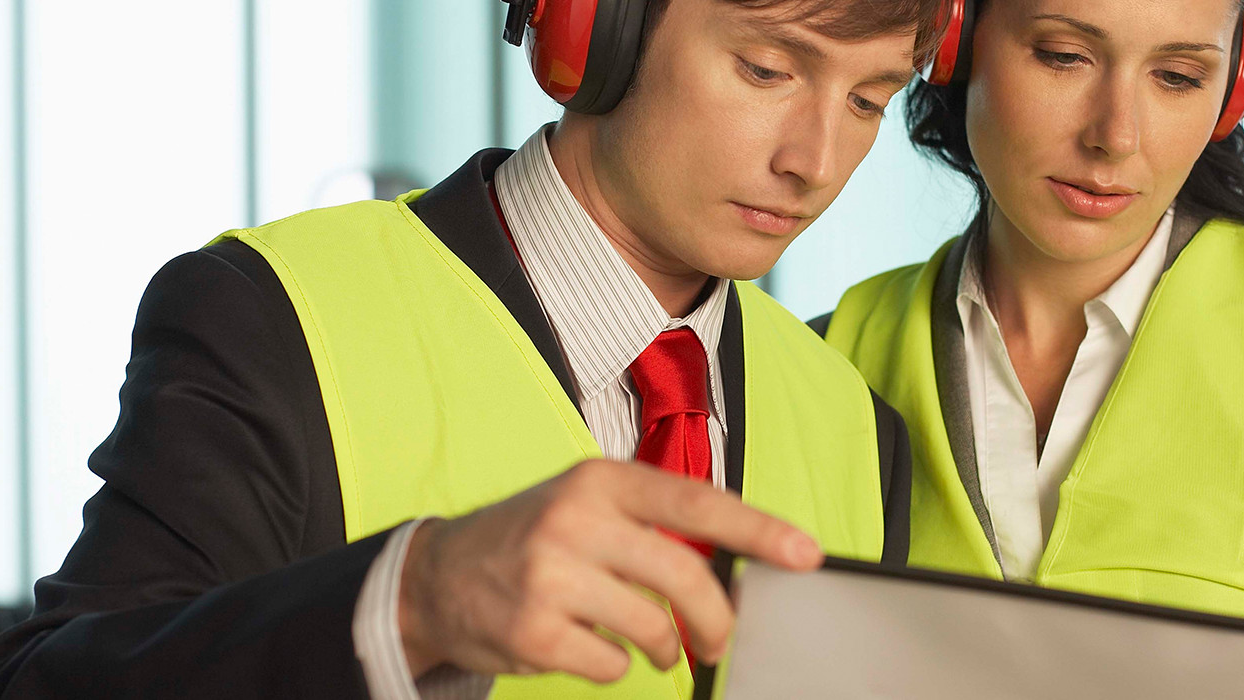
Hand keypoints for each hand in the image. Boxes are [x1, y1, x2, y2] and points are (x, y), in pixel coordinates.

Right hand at [394, 459, 822, 682]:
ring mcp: (550, 576)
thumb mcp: (588, 505)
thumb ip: (654, 525)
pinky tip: (586, 646)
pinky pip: (611, 664)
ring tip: (649, 645)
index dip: (758, 529)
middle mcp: (575, 520)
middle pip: (683, 576)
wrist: (436, 576)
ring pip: (651, 628)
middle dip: (716, 618)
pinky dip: (614, 665)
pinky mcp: (534, 631)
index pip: (695, 502)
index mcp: (599, 481)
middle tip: (720, 640)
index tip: (806, 553)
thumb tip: (740, 567)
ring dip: (663, 649)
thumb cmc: (534, 539)